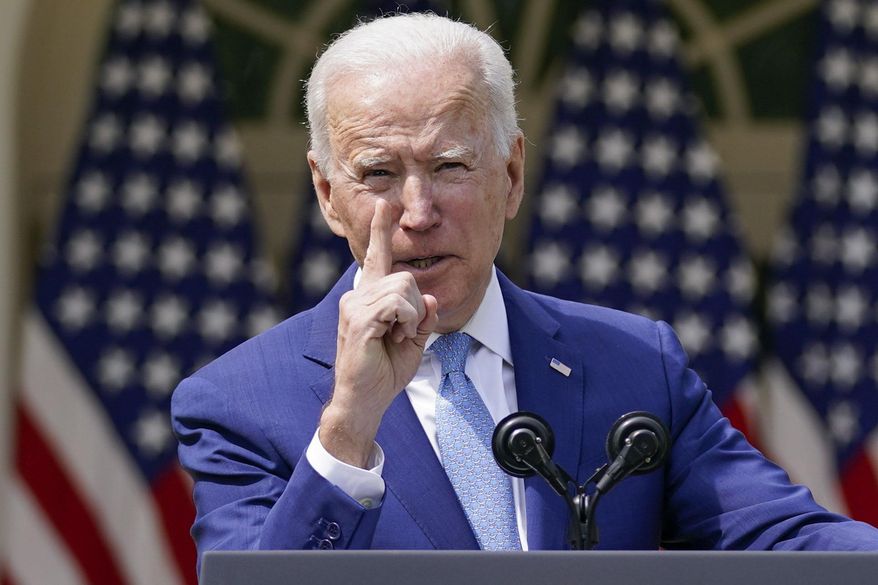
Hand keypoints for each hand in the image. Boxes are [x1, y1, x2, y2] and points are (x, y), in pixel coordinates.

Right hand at [319, 200, 438, 467]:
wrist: (364, 401)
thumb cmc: (384, 372)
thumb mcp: (413, 340)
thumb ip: (423, 316)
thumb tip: (431, 297)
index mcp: (370, 297)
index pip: (378, 258)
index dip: (381, 230)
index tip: (385, 204)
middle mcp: (358, 295)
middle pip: (406, 277)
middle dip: (417, 308)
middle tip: (404, 333)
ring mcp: (355, 305)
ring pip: (405, 289)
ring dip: (412, 318)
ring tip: (396, 337)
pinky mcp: (359, 319)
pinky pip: (398, 304)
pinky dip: (407, 322)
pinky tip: (395, 337)